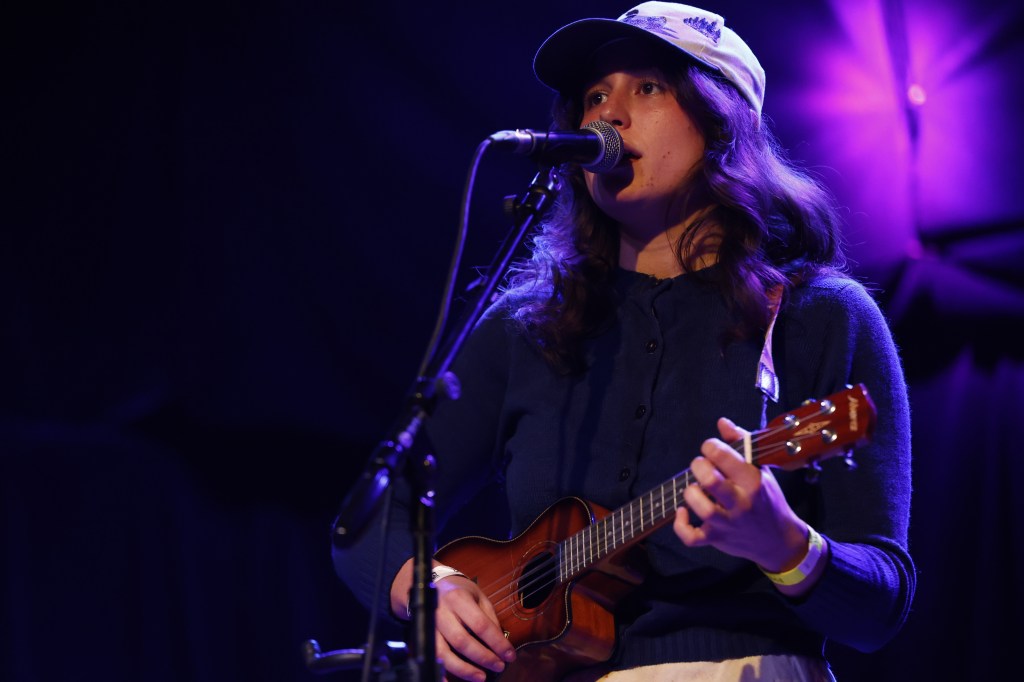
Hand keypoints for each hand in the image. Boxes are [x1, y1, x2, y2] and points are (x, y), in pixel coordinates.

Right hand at [432, 575, 515, 681]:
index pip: (481, 625)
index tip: (510, 655)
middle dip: (483, 657)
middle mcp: (441, 612)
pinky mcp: (422, 635)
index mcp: (459, 599)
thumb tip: (501, 643)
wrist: (431, 585)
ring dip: (463, 669)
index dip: (497, 643)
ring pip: (444, 653)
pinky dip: (441, 672)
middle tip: (498, 666)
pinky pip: (431, 657)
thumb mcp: (479, 597)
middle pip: (462, 641)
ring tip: (480, 677)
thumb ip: (489, 618)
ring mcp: (429, 625)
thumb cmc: (459, 591)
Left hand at [672, 417, 808, 573]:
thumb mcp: (761, 470)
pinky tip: (682, 511)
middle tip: (700, 465)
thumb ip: (741, 444)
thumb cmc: (767, 500)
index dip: (710, 446)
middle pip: (711, 481)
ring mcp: (728, 523)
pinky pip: (692, 538)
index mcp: (753, 482)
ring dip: (691, 494)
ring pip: (703, 509)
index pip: (726, 456)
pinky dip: (681, 525)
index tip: (709, 448)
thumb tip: (722, 422)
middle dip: (699, 466)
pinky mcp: (717, 539)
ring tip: (694, 488)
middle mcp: (741, 503)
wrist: (779, 541)